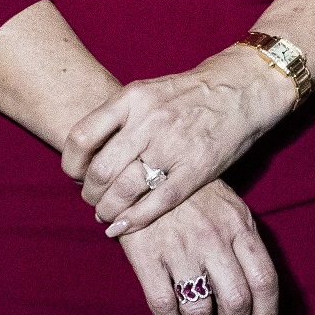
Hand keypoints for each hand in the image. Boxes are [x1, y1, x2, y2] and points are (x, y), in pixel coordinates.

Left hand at [68, 49, 289, 238]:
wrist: (243, 87)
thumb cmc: (192, 93)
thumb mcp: (150, 91)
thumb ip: (120, 119)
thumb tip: (88, 157)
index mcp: (133, 97)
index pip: (82, 137)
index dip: (72, 165)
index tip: (77, 175)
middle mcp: (150, 120)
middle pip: (101, 171)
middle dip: (90, 194)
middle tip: (93, 200)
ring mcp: (174, 145)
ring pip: (124, 190)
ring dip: (108, 210)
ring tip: (107, 215)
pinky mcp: (197, 168)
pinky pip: (157, 203)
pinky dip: (134, 220)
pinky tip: (123, 227)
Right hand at [118, 177, 277, 314]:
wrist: (146, 170)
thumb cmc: (195, 196)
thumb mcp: (231, 210)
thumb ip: (246, 247)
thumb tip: (257, 299)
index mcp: (241, 228)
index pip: (266, 283)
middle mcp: (215, 239)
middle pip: (237, 303)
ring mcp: (181, 247)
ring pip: (200, 310)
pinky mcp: (148, 255)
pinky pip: (164, 305)